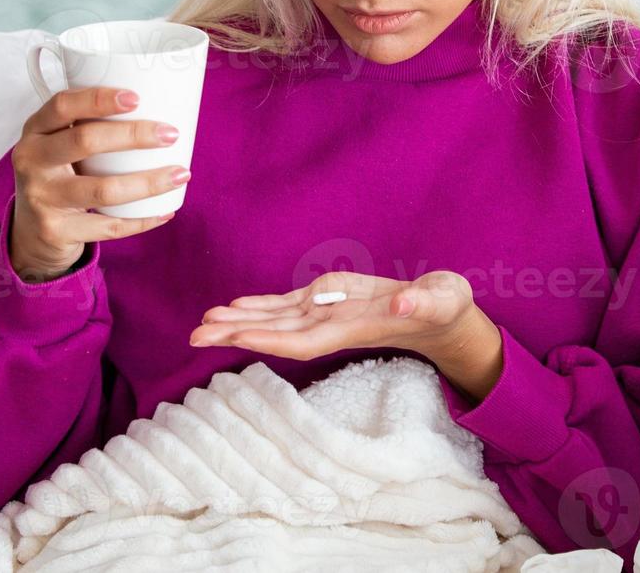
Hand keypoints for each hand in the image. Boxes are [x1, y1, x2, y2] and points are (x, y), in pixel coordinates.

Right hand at [8, 86, 189, 281]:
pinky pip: (108, 225)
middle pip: (84, 141)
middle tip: (170, 134)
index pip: (63, 105)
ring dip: (148, 182)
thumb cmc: (58, 175)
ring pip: (102, 189)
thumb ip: (89, 126)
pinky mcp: (55, 230)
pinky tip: (164, 211)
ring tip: (180, 173)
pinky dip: (141, 220)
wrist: (30, 232)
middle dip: (133, 135)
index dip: (98, 99)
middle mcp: (31, 160)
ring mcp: (41, 197)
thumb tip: (157, 108)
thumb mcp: (59, 144)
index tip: (136, 98)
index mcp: (36, 130)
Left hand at [190, 270, 504, 400]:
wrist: (442, 316)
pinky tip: (232, 307)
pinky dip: (258, 306)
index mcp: (353, 327)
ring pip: (274, 320)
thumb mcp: (442, 300)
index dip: (269, 339)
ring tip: (201, 322)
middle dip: (237, 334)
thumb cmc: (445, 308)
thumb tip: (403, 303)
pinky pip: (286, 306)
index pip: (303, 340)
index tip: (236, 337)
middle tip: (194, 335)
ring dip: (238, 322)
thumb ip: (424, 303)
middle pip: (277, 333)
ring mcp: (328, 313)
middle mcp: (332, 325)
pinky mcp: (329, 300)